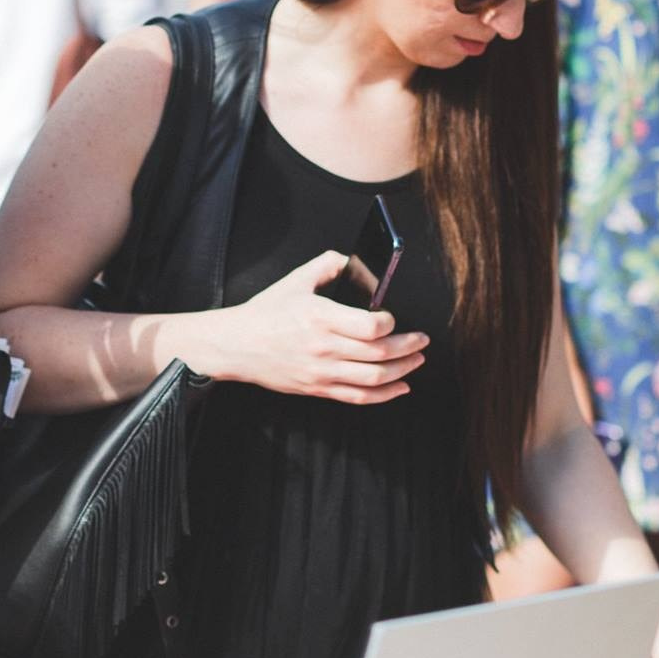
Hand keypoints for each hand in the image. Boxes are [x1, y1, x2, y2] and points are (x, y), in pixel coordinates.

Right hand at [206, 251, 427, 402]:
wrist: (236, 345)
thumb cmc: (264, 314)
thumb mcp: (294, 281)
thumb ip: (326, 266)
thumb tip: (350, 259)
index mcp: (320, 317)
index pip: (371, 326)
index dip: (390, 323)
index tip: (392, 317)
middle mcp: (324, 347)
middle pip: (379, 353)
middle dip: (409, 347)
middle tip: (422, 340)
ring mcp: (322, 372)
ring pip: (374, 378)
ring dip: (403, 370)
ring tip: (416, 360)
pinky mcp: (318, 388)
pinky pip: (359, 397)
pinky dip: (385, 395)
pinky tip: (400, 387)